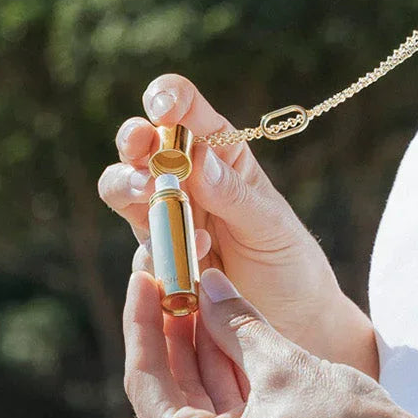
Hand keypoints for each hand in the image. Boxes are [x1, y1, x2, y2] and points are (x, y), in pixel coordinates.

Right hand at [100, 74, 375, 374]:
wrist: (293, 321)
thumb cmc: (289, 260)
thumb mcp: (270, 224)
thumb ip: (233, 194)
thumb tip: (195, 156)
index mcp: (220, 152)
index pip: (185, 109)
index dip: (167, 97)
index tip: (162, 106)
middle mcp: (186, 178)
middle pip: (140, 143)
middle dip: (133, 139)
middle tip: (141, 148)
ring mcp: (167, 216)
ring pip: (123, 187)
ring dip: (130, 186)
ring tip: (151, 193)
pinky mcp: (158, 256)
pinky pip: (138, 243)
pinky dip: (157, 248)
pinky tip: (199, 260)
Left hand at [124, 267, 417, 417]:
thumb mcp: (285, 365)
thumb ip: (235, 322)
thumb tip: (207, 285)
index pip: (148, 382)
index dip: (144, 322)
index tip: (145, 277)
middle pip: (175, 402)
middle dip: (178, 340)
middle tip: (178, 284)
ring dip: (208, 363)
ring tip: (208, 304)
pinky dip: (233, 395)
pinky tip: (236, 345)